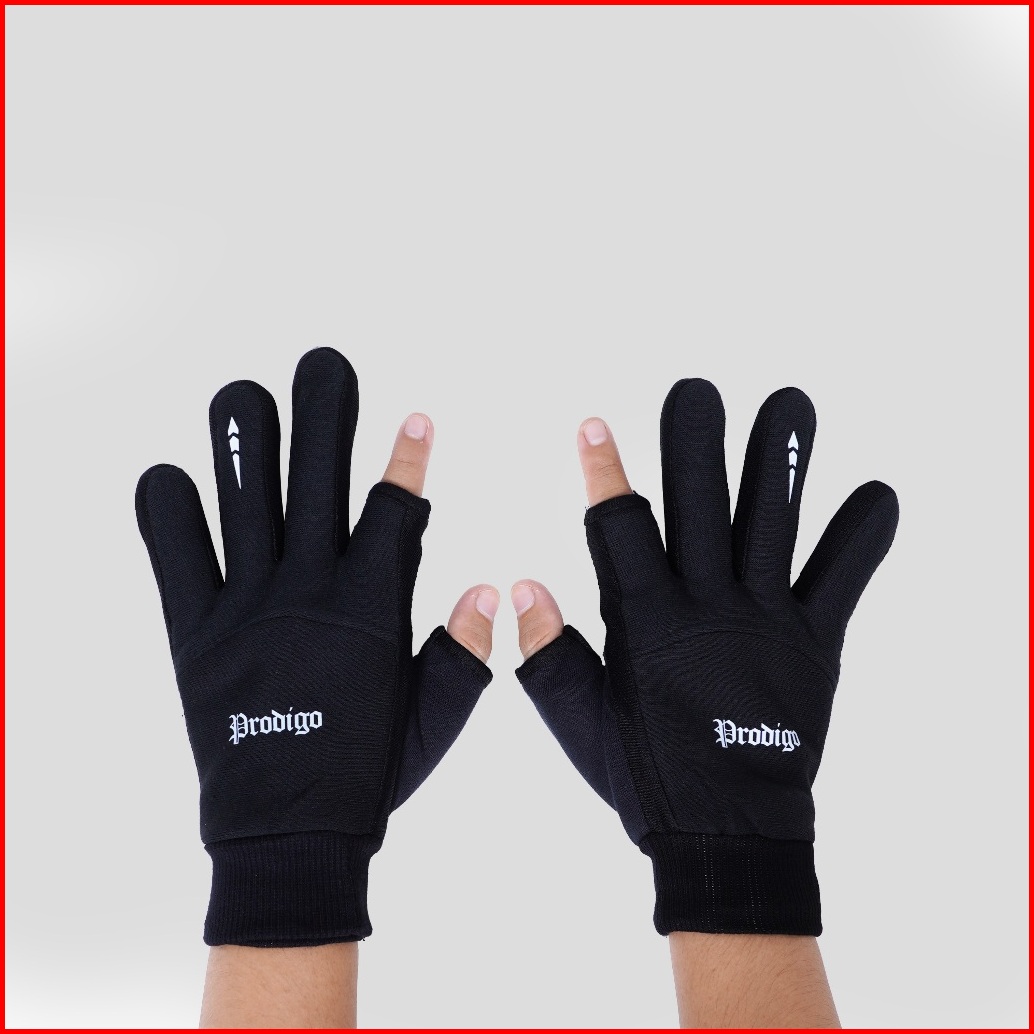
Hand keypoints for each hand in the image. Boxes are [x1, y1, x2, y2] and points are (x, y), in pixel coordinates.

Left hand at [136, 347, 494, 946]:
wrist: (287, 832)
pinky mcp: (198, 630)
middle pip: (318, 480)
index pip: (398, 508)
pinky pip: (177, 559)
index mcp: (370, 606)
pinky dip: (168, 515)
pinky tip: (168, 476)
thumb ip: (464, 654)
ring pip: (246, 501)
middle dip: (324, 416)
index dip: (409, 457)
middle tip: (323, 364)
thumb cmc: (368, 773)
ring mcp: (249, 605)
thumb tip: (492, 592)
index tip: (418, 416)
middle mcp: (310, 589)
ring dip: (244, 442)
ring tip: (243, 393)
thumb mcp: (435, 717)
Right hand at [513, 381, 896, 934]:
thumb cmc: (648, 777)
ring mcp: (765, 620)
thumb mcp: (581, 722)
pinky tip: (880, 495)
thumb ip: (552, 655)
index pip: (618, 528)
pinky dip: (860, 539)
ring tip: (790, 403)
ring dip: (780, 463)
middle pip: (699, 508)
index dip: (604, 472)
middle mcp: (707, 607)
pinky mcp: (812, 641)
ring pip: (771, 525)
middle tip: (696, 389)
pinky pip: (839, 581)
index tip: (594, 423)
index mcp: (647, 622)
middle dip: (695, 445)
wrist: (728, 834)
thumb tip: (522, 586)